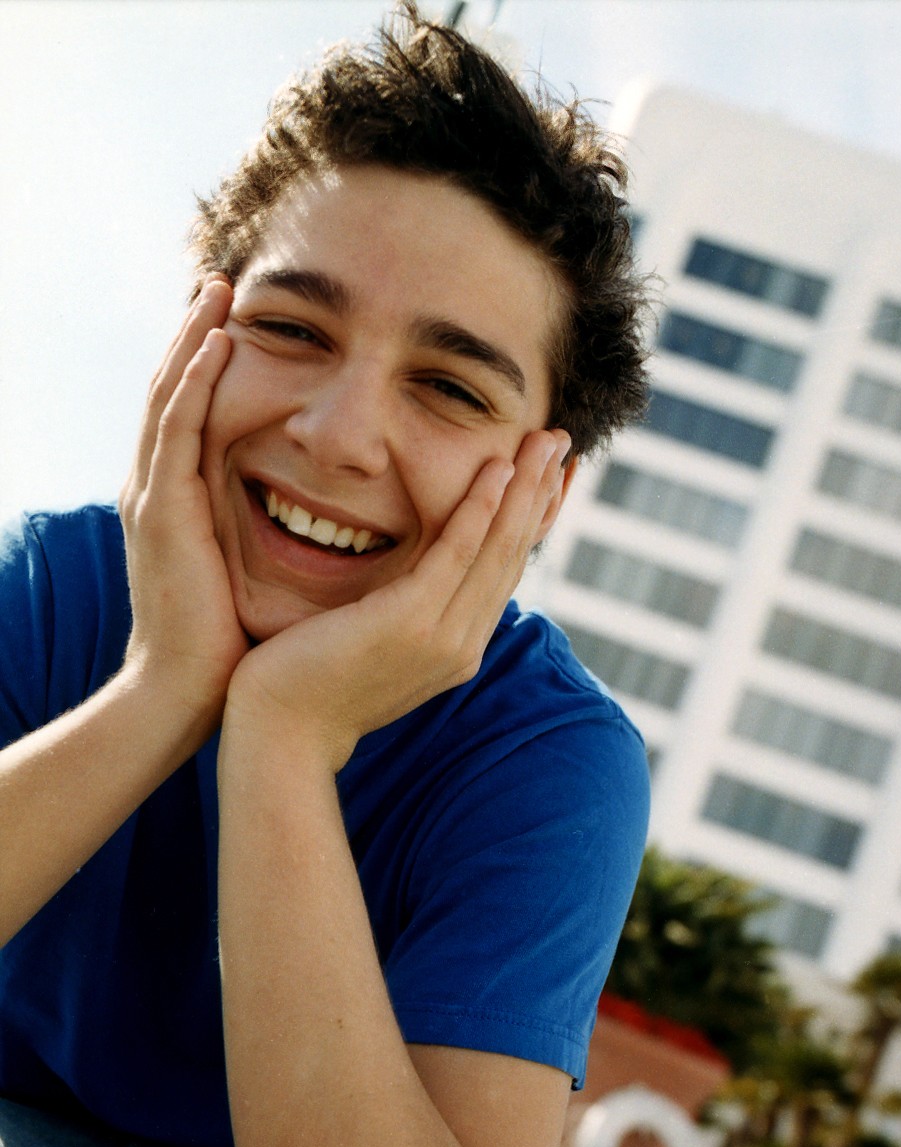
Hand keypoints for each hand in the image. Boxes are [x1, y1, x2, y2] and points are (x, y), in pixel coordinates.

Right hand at [119, 278, 249, 727]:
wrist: (193, 694)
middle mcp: (162, 493)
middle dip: (195, 339)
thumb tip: (332, 521)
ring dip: (191, 341)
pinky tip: (217, 342)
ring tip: (216, 290)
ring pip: (168, 399)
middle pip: (176, 395)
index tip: (241, 325)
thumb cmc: (235, 643)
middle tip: (221, 284)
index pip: (197, 420)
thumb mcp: (254, 574)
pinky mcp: (163, 513)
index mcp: (185, 506)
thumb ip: (272, 536)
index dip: (211, 371)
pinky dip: (194, 383)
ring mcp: (155, 499)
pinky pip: (177, 430)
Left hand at [223, 428, 569, 769]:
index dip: (531, 520)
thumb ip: (403, 615)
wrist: (281, 732)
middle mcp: (462, 645)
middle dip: (540, 494)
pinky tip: (498, 469)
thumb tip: (411, 583)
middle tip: (559, 441)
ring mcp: (442, 637)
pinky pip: (457, 553)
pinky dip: (481, 508)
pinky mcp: (412, 622)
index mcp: (457, 649)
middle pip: (514, 555)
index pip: (505, 572)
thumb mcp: (372, 646)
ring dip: (525, 489)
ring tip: (545, 440)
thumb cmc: (309, 685)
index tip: (549, 477)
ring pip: (497, 549)